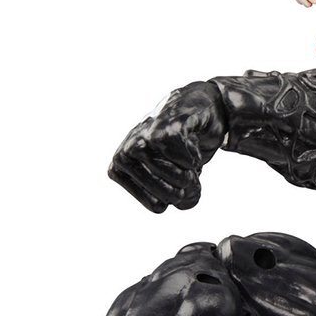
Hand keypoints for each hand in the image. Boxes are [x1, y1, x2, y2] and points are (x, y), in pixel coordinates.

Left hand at [108, 81, 226, 211]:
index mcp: (120, 171)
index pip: (157, 206)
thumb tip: (186, 196)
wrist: (195, 109)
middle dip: (188, 184)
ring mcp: (140, 139)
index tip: (175, 177)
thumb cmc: (180, 147)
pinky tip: (189, 141)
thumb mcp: (177, 180)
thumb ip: (184, 199)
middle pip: (170, 195)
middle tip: (187, 166)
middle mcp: (124, 156)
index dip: (177, 196)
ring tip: (186, 153)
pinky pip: (187, 160)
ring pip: (178, 178)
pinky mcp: (162, 127)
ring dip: (193, 169)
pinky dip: (195, 154)